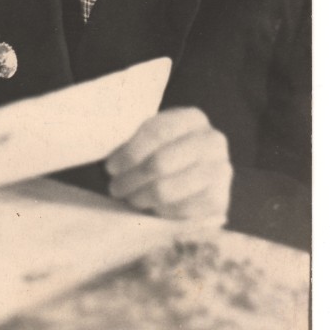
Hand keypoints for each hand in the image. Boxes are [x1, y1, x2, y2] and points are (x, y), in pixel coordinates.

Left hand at [105, 107, 231, 224]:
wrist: (198, 173)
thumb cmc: (165, 150)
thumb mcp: (153, 136)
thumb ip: (135, 138)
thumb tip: (108, 153)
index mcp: (193, 118)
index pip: (157, 132)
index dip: (129, 152)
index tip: (110, 166)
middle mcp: (213, 141)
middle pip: (160, 163)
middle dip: (131, 178)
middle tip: (115, 187)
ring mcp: (221, 171)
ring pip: (167, 189)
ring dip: (140, 197)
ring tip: (128, 197)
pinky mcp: (220, 201)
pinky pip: (179, 211)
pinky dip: (159, 211)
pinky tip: (149, 207)